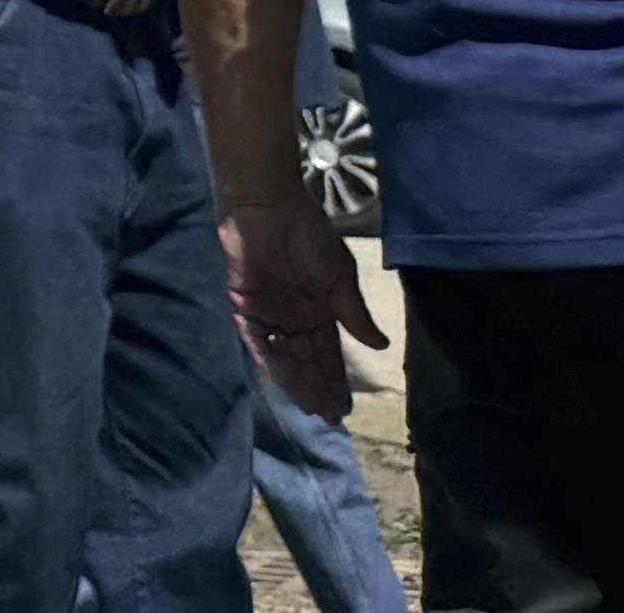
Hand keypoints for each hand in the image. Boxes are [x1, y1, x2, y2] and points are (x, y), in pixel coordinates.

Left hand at [226, 186, 382, 412]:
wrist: (268, 204)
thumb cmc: (308, 234)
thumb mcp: (339, 276)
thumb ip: (354, 313)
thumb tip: (381, 346)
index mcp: (319, 310)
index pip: (328, 354)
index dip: (335, 380)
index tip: (345, 408)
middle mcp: (293, 317)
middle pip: (306, 361)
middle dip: (317, 388)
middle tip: (328, 417)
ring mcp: (268, 311)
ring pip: (282, 355)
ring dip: (295, 380)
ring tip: (309, 406)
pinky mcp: (243, 302)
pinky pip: (254, 337)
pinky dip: (265, 357)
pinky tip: (279, 379)